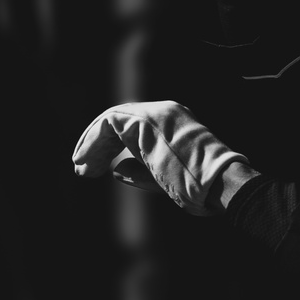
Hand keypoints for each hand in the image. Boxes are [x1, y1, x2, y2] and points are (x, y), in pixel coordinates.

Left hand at [72, 100, 248, 215]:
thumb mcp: (165, 178)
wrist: (218, 184)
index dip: (109, 147)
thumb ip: (141, 170)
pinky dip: (92, 142)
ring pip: (111, 120)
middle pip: (119, 121)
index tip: (95, 170)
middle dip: (98, 146)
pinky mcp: (147, 120)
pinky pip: (108, 123)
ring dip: (93, 146)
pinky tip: (85, 161)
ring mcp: (156, 113)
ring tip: (82, 168)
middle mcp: (165, 112)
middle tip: (83, 170)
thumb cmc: (199, 187)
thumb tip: (116, 168)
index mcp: (173, 123)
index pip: (132, 127)